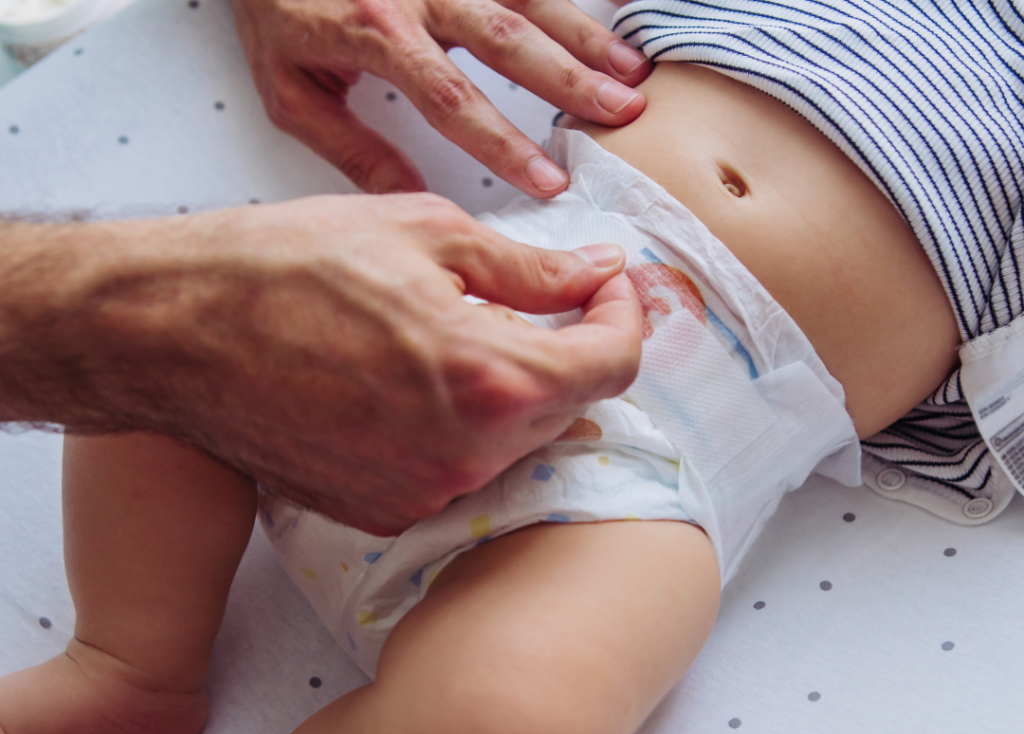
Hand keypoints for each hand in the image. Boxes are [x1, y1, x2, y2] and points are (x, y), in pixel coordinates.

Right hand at [0, 196, 640, 533]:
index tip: (608, 288)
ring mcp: (425, 494)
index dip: (625, 317)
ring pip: (514, 445)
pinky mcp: (385, 514)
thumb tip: (598, 275)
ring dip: (508, 394)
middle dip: (566, 352)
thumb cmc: (284, 269)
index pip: (614, 363)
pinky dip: (459, 432)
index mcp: (491, 378)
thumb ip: (532, 268)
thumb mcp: (424, 235)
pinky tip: (409, 388)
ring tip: (450, 342)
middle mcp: (468, 455)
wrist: (175, 335)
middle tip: (530, 303)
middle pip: (568, 409)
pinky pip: (457, 473)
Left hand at [231, 0, 650, 195]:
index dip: (505, 144)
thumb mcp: (293, 93)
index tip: (547, 182)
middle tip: (621, 115)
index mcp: (377, 35)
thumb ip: (351, 148)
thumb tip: (410, 198)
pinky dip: (569, 0)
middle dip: (571, 80)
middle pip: (508, 40)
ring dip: (585, 35)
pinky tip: (609, 21)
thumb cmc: (277, 11)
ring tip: (632, 73)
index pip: (453, 99)